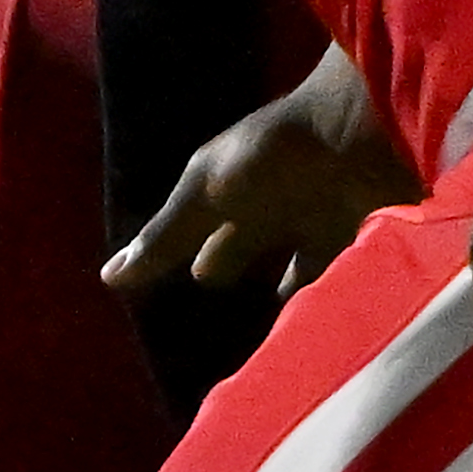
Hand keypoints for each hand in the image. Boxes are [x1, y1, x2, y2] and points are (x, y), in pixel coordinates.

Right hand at [103, 47, 417, 299]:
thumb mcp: (207, 194)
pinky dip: (331, 301)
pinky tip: (322, 329)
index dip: (183, 256)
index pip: (198, 231)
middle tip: (213, 321)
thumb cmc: (274, 157)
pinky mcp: (363, 238)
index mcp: (230, 188)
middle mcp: (271, 204)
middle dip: (229, 268)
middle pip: (244, 245)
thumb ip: (166, 238)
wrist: (365, 132)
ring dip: (287, 294)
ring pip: (297, 268)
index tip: (162, 294)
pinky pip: (341, 278)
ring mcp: (321, 221)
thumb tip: (108, 278)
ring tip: (271, 339)